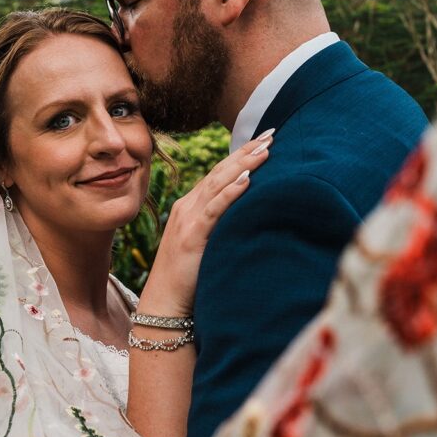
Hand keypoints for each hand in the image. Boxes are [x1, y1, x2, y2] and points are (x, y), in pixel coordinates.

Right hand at [138, 130, 273, 316]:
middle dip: (247, 151)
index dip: (241, 156)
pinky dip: (230, 193)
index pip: (219, 174)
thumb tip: (248, 217)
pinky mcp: (192, 236)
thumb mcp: (205, 244)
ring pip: (218, 184)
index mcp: (190, 207)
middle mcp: (188, 207)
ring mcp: (188, 220)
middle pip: (220, 172)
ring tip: (265, 149)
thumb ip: (219, 226)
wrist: (164, 303)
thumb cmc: (187, 278)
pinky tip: (247, 180)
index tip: (264, 141)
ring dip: (243, 165)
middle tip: (271, 134)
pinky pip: (214, 209)